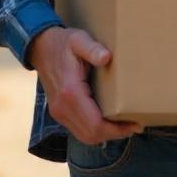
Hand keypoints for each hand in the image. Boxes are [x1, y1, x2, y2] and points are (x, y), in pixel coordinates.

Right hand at [29, 26, 142, 143]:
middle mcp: (62, 107)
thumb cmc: (63, 43)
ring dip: (106, 135)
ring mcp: (59, 112)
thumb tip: (107, 57)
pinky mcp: (59, 112)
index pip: (95, 124)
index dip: (117, 129)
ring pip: (85, 136)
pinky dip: (96, 130)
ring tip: (126, 125)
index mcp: (70, 92)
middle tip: (135, 125)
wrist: (40, 48)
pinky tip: (109, 121)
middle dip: (115, 134)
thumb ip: (92, 48)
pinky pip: (79, 130)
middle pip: (92, 135)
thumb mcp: (79, 40)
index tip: (135, 124)